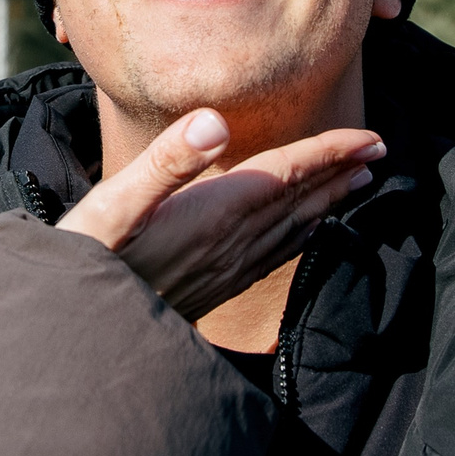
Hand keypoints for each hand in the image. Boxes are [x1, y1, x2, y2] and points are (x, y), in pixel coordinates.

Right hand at [56, 110, 384, 322]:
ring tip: (355, 184)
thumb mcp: (114, 202)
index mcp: (213, 214)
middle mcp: (228, 245)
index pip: (286, 174)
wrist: (76, 335)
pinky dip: (299, 238)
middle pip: (298, 202)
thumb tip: (217, 120)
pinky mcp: (212, 289)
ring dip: (326, 204)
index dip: (330, 152)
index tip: (370, 138)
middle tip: (378, 153)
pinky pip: (272, 258)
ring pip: (291, 231)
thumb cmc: (85, 259)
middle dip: (339, 174)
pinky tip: (302, 235)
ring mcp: (223, 271)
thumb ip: (168, 161)